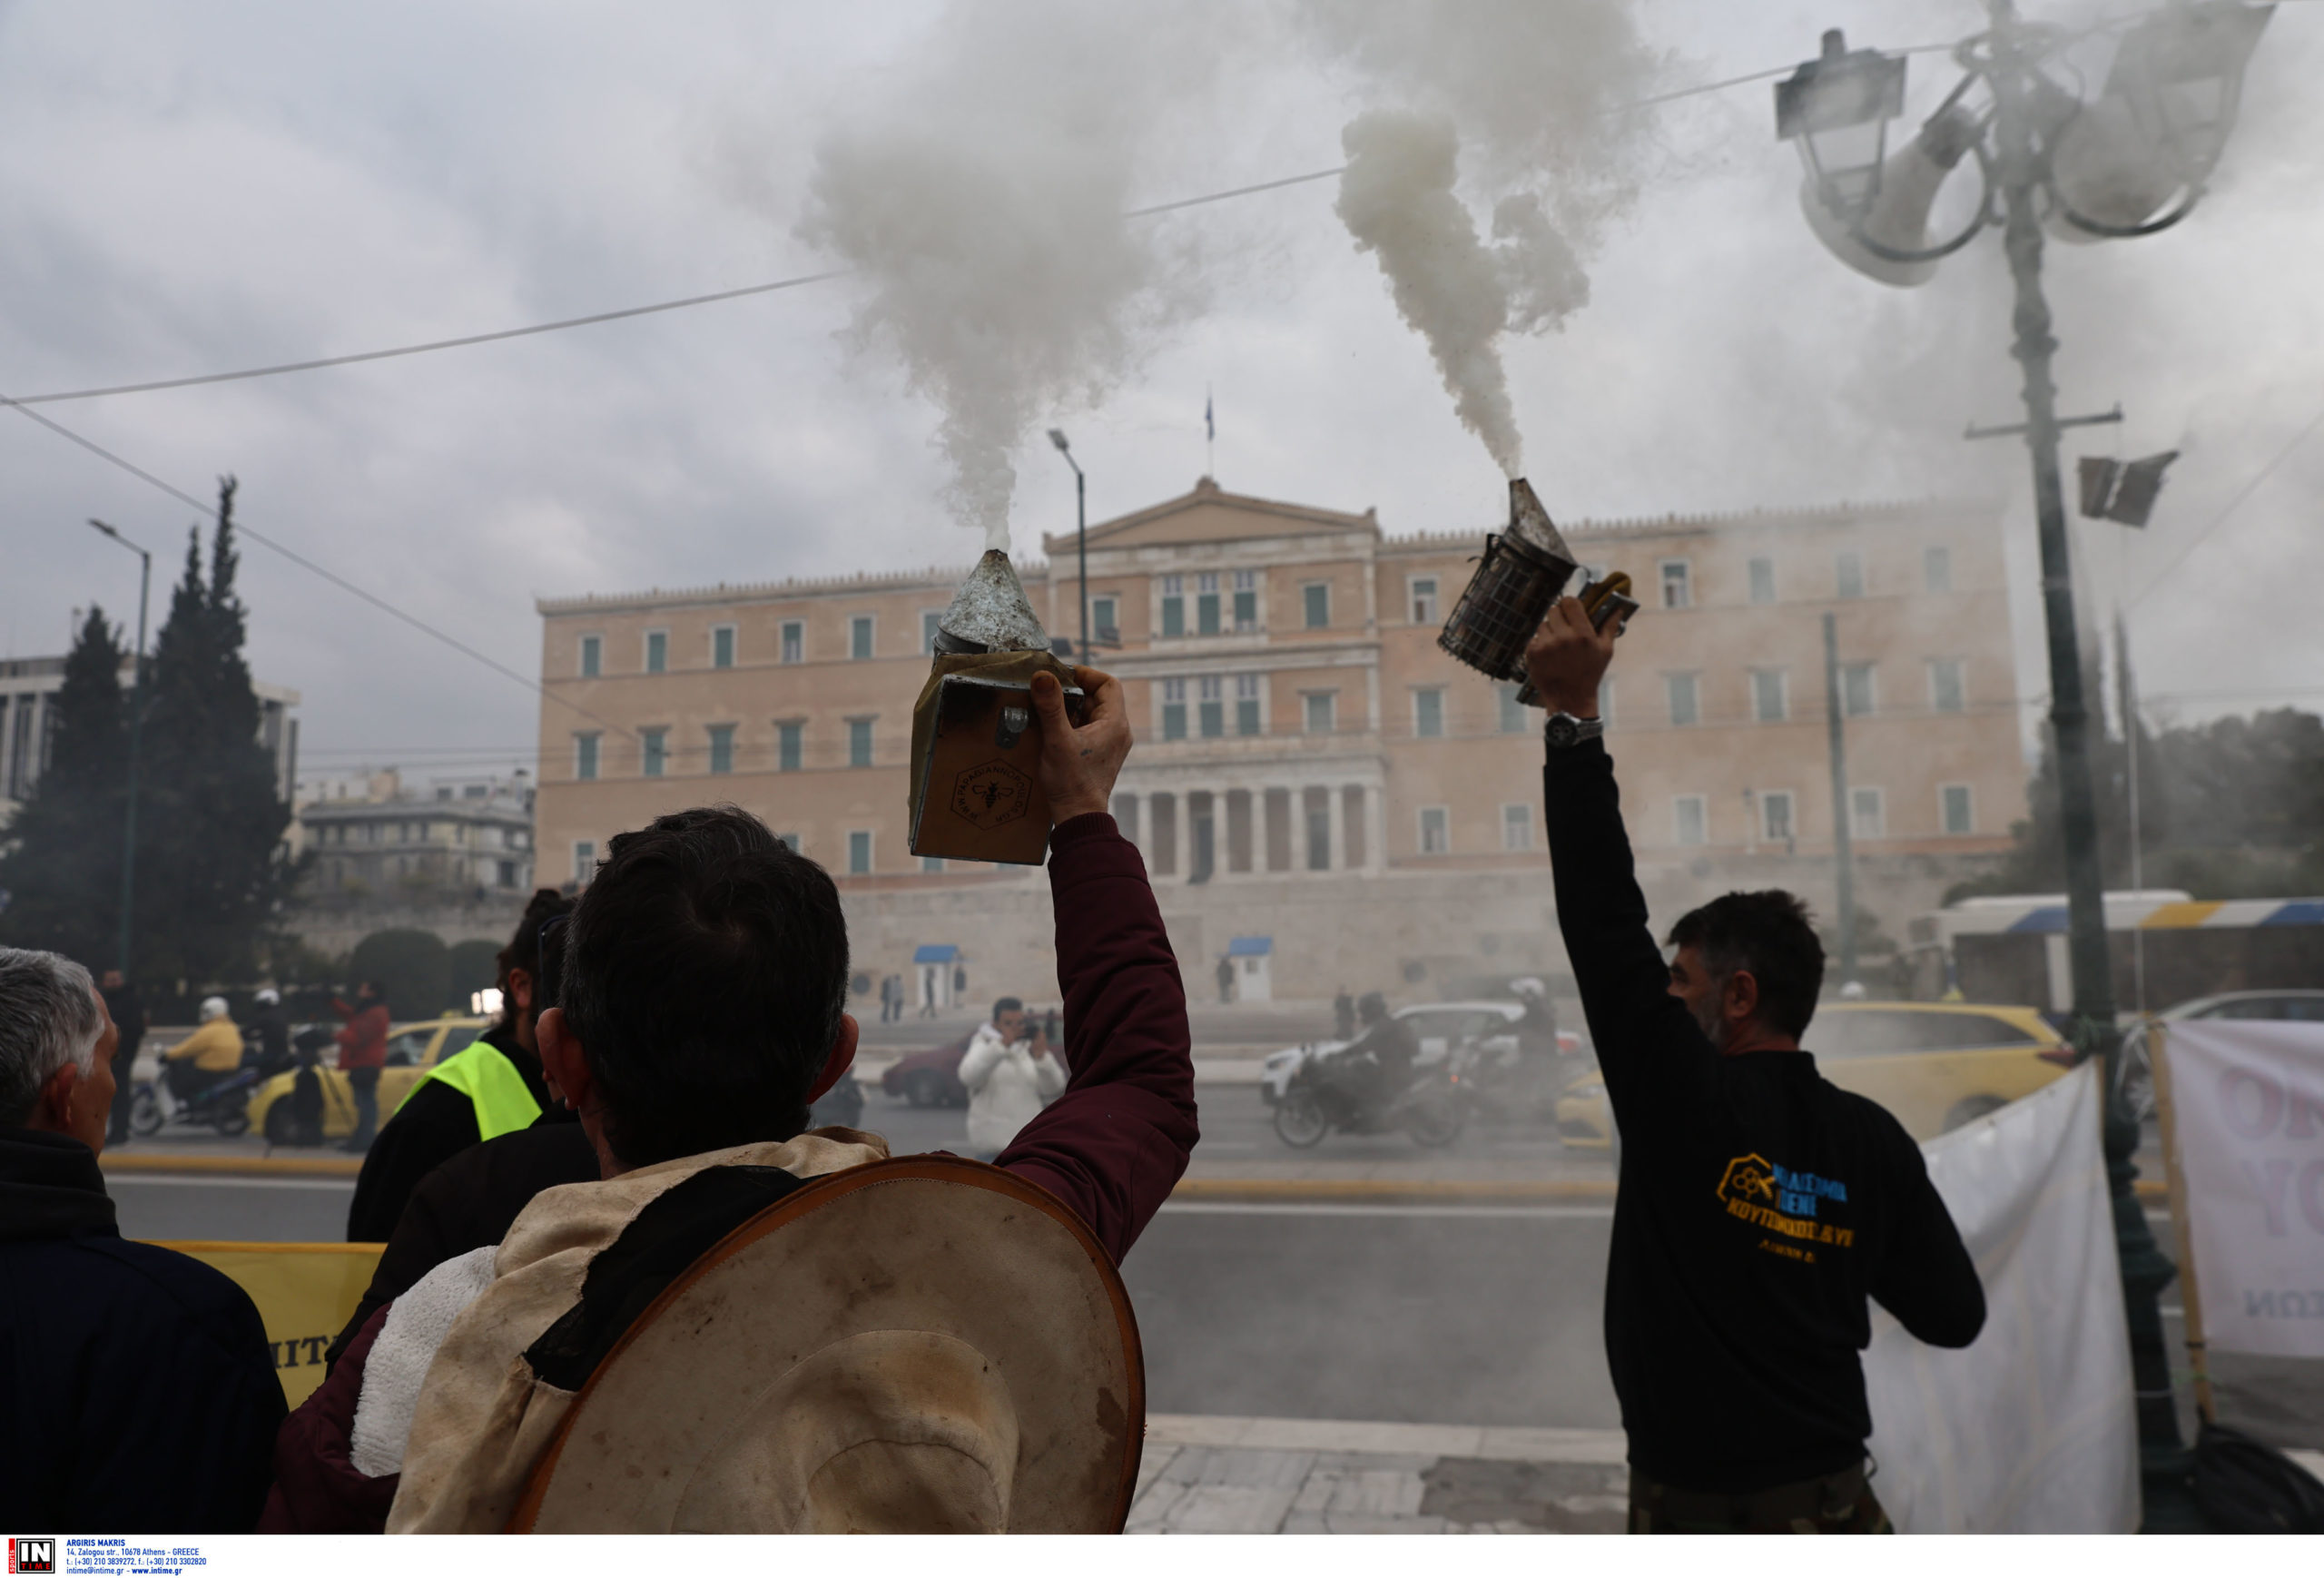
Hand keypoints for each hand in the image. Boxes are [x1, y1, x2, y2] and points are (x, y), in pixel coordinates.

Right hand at [1031, 665, 1130, 824]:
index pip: (1109, 683)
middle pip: (1099, 697)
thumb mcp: (1057, 740)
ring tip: (1047, 710)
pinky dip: (1071, 724)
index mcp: (1115, 724)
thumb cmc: (1072, 783)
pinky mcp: (1100, 754)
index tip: (1063, 675)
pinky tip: (1052, 729)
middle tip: (1049, 692)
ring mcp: (1110, 744)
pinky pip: (1087, 728)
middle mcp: (1118, 732)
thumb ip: (1051, 707)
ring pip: (1091, 713)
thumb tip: (1043, 676)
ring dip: (1070, 708)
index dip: (1087, 674)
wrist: (1078, 816)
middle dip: (1073, 692)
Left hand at [1522, 596, 1619, 717]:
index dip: (1569, 604)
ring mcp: (1546, 646)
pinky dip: (1540, 645)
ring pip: (1543, 625)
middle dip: (1559, 618)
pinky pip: (1533, 638)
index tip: (1571, 611)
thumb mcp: (1605, 651)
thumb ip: (1610, 626)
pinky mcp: (1532, 654)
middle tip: (1564, 630)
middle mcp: (1563, 637)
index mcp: (1582, 634)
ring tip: (1558, 648)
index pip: (1569, 601)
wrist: (1570, 700)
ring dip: (1549, 632)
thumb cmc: (1590, 674)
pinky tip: (1549, 657)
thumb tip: (1617, 608)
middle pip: (1553, 610)